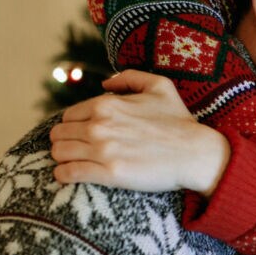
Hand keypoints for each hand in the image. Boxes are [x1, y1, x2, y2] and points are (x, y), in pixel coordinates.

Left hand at [49, 70, 229, 195]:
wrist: (196, 154)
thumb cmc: (180, 122)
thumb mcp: (160, 86)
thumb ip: (129, 77)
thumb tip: (105, 83)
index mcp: (106, 104)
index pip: (68, 115)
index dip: (73, 126)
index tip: (82, 136)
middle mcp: (99, 125)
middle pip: (59, 134)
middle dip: (64, 142)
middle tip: (76, 151)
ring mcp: (102, 150)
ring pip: (59, 153)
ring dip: (63, 158)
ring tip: (73, 164)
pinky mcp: (108, 174)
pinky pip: (69, 173)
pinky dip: (63, 175)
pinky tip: (68, 176)